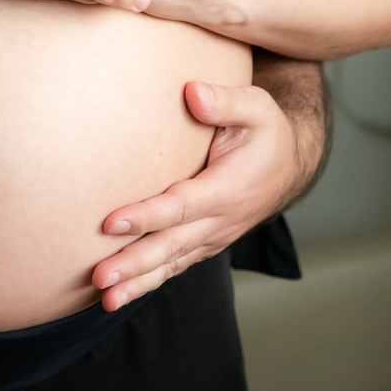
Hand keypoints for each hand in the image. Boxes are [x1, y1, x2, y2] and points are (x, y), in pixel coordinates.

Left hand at [90, 80, 304, 311]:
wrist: (290, 165)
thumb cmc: (266, 132)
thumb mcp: (256, 107)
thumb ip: (225, 101)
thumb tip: (192, 92)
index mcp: (230, 188)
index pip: (181, 206)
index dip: (146, 216)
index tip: (110, 223)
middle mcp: (221, 220)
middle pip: (172, 246)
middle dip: (134, 263)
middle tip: (100, 276)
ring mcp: (213, 237)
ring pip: (172, 264)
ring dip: (137, 283)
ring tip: (105, 298)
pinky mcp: (204, 244)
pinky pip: (175, 266)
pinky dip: (148, 283)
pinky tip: (120, 294)